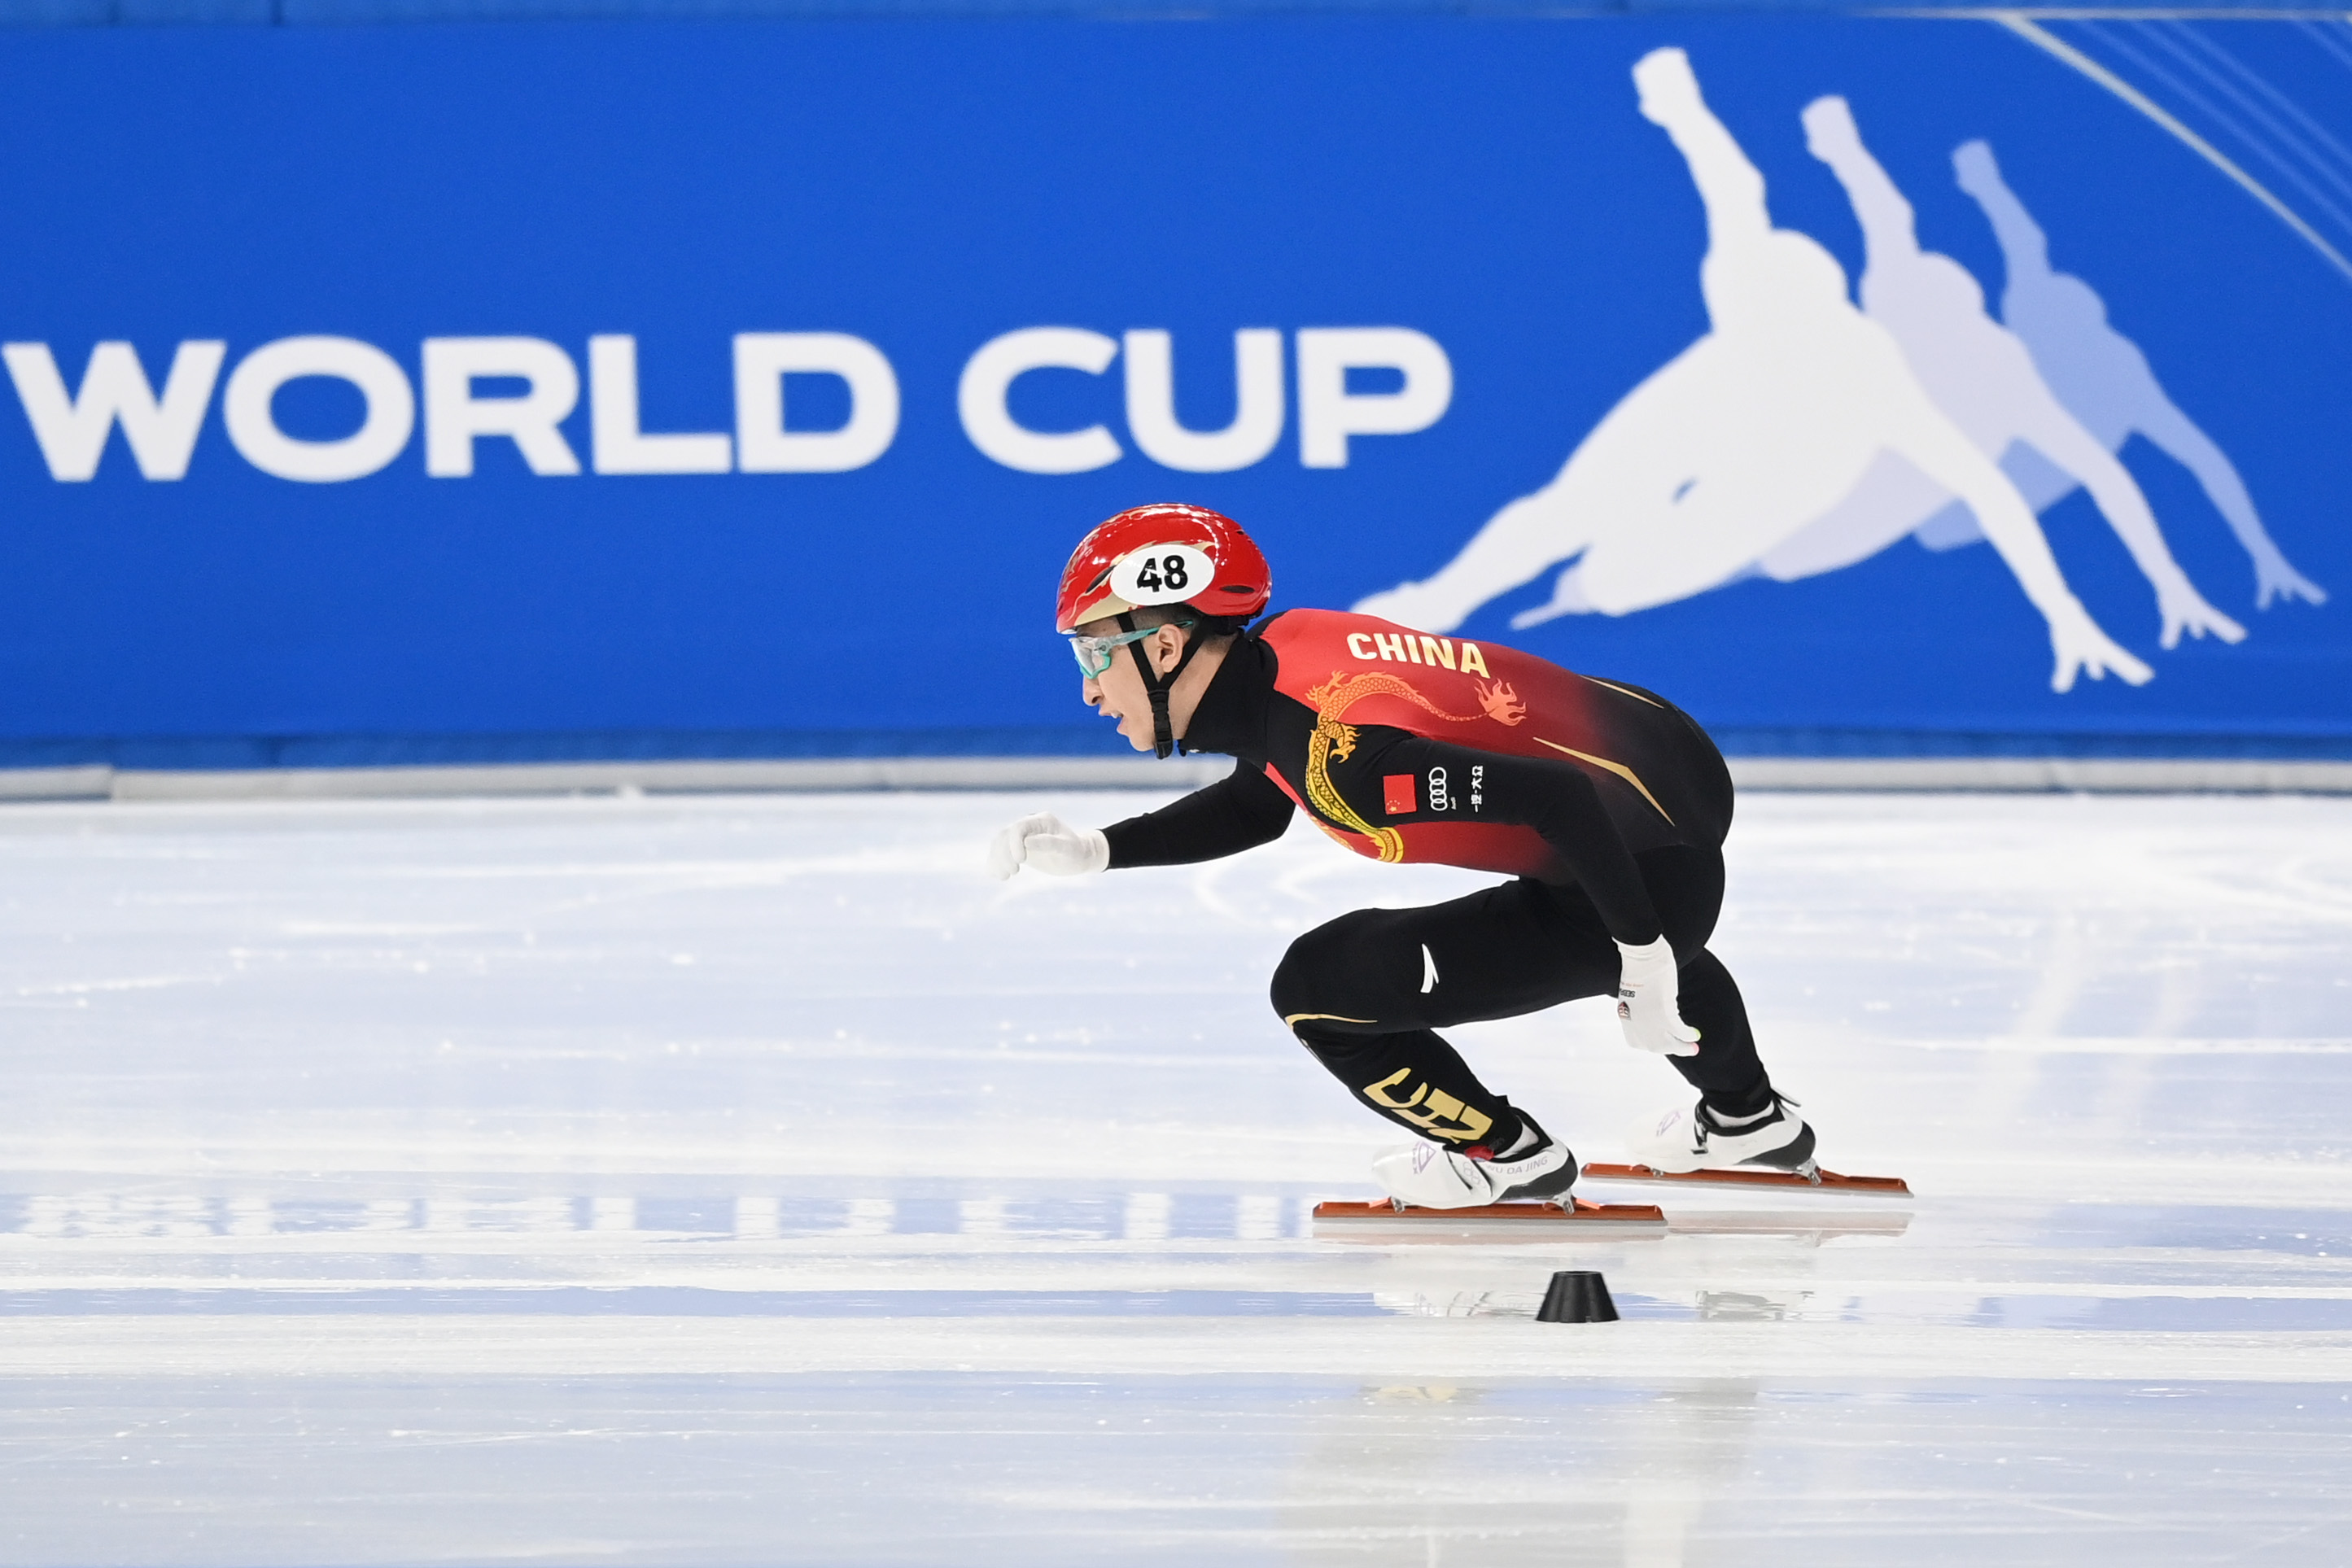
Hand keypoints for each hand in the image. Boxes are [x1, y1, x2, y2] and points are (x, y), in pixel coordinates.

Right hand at [986, 813, 1109, 879]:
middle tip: (1013, 873)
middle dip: (1004, 854)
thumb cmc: (1076, 852)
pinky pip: (1000, 853)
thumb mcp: (1067, 849)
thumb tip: (1026, 842)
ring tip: (1003, 877)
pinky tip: (996, 875)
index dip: (1014, 843)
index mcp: (1041, 821)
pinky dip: (995, 863)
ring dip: (997, 860)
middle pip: (1005, 836)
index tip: (1020, 861)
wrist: (1079, 857)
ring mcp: (1021, 837)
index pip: (1019, 827)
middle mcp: (1028, 826)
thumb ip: (1049, 843)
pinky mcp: (1017, 848)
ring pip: (999, 844)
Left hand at [1614, 937, 1699, 1056]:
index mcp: (1625, 1015)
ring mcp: (1647, 1019)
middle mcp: (1634, 1021)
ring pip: (1666, 1043)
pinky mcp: (1662, 1012)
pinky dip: (1687, 1035)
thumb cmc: (1640, 965)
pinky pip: (1678, 1030)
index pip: (1635, 1041)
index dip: (1650, 1045)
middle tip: (1687, 1050)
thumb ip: (1644, 1002)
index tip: (1662, 1043)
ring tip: (1693, 1047)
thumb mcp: (1637, 988)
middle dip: (1671, 1050)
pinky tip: (1694, 1035)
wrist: (1640, 953)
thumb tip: (1661, 1008)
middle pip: (1653, 1046)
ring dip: (1682, 1047)